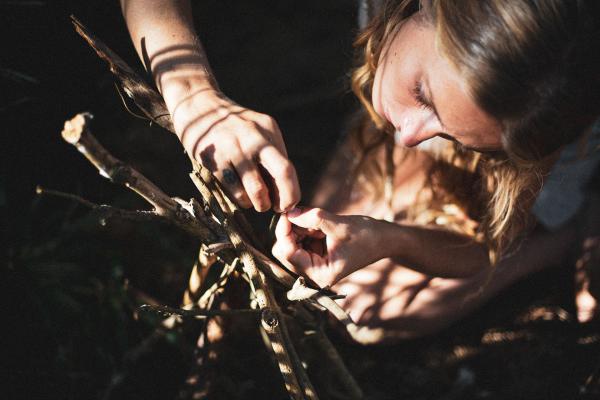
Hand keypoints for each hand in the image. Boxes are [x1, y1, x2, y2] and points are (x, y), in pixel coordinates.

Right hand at [167, 85, 299, 212]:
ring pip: (257, 190)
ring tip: (253, 201)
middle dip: (284, 199)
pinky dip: (240, 199)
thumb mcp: (257, 131)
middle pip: (283, 172)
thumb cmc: (231, 126)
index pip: (288, 167)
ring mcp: (234, 148)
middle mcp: (255, 138)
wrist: (197, 106)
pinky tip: (238, 194)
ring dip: (258, 203)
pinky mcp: (215, 160)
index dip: (291, 191)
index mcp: (269, 130)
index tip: (287, 203)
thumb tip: (284, 192)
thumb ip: (270, 155)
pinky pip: (235, 191)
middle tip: (277, 208)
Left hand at [272, 207, 385, 287]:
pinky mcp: (316, 255)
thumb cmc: (367, 236)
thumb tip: (289, 212)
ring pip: (292, 243)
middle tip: (307, 215)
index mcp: (320, 274)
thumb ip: (313, 218)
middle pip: (285, 249)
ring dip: (301, 228)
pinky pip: (300, 240)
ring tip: (321, 222)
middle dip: (293, 230)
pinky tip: (321, 224)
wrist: (385, 240)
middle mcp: (314, 274)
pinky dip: (306, 228)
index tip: (288, 212)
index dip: (284, 231)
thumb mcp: (339, 225)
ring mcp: (314, 265)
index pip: (288, 253)